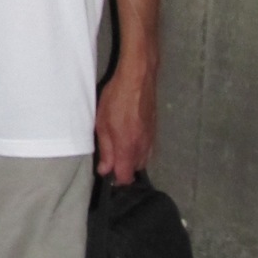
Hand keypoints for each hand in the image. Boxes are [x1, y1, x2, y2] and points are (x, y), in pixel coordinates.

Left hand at [94, 54, 156, 184]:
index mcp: (128, 147)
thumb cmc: (116, 98)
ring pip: (143, 159)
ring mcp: (151, 138)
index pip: (126, 177)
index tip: (107, 172)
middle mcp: (143, 147)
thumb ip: (106, 149)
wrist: (138, 77)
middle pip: (136, 170)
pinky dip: (139, 148)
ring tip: (120, 144)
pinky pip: (148, 148)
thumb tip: (105, 170)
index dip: (116, 179)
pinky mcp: (155, 130)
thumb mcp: (103, 123)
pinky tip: (130, 136)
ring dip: (132, 158)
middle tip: (111, 156)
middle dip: (124, 168)